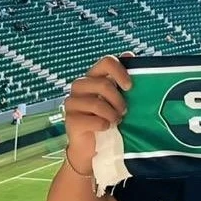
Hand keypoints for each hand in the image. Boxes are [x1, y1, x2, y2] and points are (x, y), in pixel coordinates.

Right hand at [64, 53, 132, 170]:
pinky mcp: (70, 120)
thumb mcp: (118, 97)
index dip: (120, 71)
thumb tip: (129, 54)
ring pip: (97, 103)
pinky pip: (93, 120)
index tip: (129, 86)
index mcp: (93, 77)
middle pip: (103, 83)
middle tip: (124, 111)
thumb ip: (122, 78)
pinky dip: (104, 125)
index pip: (106, 61)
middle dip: (118, 99)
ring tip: (116, 121)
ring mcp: (72, 103)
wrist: (94, 146)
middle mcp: (80, 86)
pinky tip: (105, 128)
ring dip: (112, 114)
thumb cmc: (109, 117)